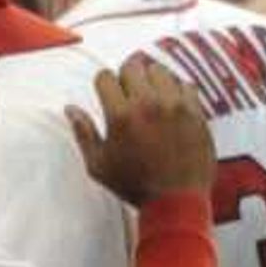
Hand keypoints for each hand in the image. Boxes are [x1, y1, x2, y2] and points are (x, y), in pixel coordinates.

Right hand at [65, 59, 215, 204]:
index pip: (105, 76)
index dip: (104, 84)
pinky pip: (185, 84)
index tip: (108, 95)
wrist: (176, 200)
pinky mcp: (194, 111)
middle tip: (128, 94)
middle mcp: (147, 104)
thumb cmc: (135, 186)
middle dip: (126, 77)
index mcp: (120, 116)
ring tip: (150, 97)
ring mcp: (174, 105)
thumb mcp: (99, 166)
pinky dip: (176, 90)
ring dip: (151, 80)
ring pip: (159, 70)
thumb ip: (84, 133)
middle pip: (132, 66)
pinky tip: (171, 105)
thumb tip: (70, 109)